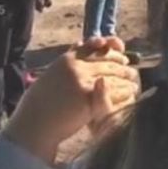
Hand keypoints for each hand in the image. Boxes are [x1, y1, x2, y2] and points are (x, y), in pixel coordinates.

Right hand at [1, 37, 139, 164]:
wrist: (34, 124)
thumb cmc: (40, 104)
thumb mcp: (52, 74)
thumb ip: (69, 59)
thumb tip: (82, 44)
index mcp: (66, 58)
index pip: (95, 45)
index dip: (111, 45)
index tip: (121, 49)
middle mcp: (74, 65)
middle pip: (108, 60)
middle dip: (121, 65)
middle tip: (130, 70)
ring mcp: (81, 79)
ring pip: (113, 75)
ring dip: (126, 78)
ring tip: (133, 83)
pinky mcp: (87, 95)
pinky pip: (112, 90)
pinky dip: (124, 92)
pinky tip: (130, 94)